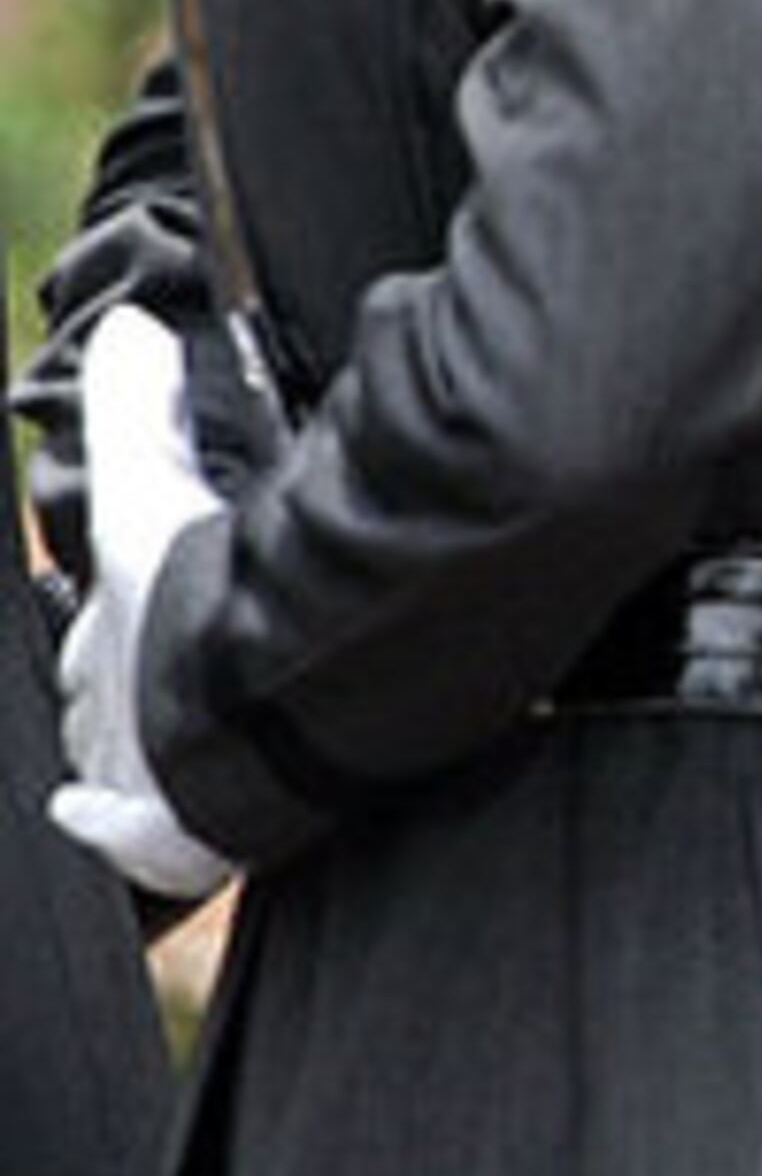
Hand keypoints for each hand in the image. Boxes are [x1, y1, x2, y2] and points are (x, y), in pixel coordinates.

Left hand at [49, 305, 232, 899]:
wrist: (257, 704)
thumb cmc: (199, 601)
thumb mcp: (154, 487)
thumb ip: (137, 405)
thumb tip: (128, 326)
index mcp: (103, 640)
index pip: (91, 638)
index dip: (116, 620)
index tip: (148, 593)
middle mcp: (107, 717)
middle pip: (102, 704)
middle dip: (128, 686)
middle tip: (173, 666)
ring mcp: (137, 786)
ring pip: (120, 770)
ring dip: (140, 754)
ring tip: (180, 736)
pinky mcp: (174, 845)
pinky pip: (140, 850)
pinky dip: (127, 834)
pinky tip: (110, 823)